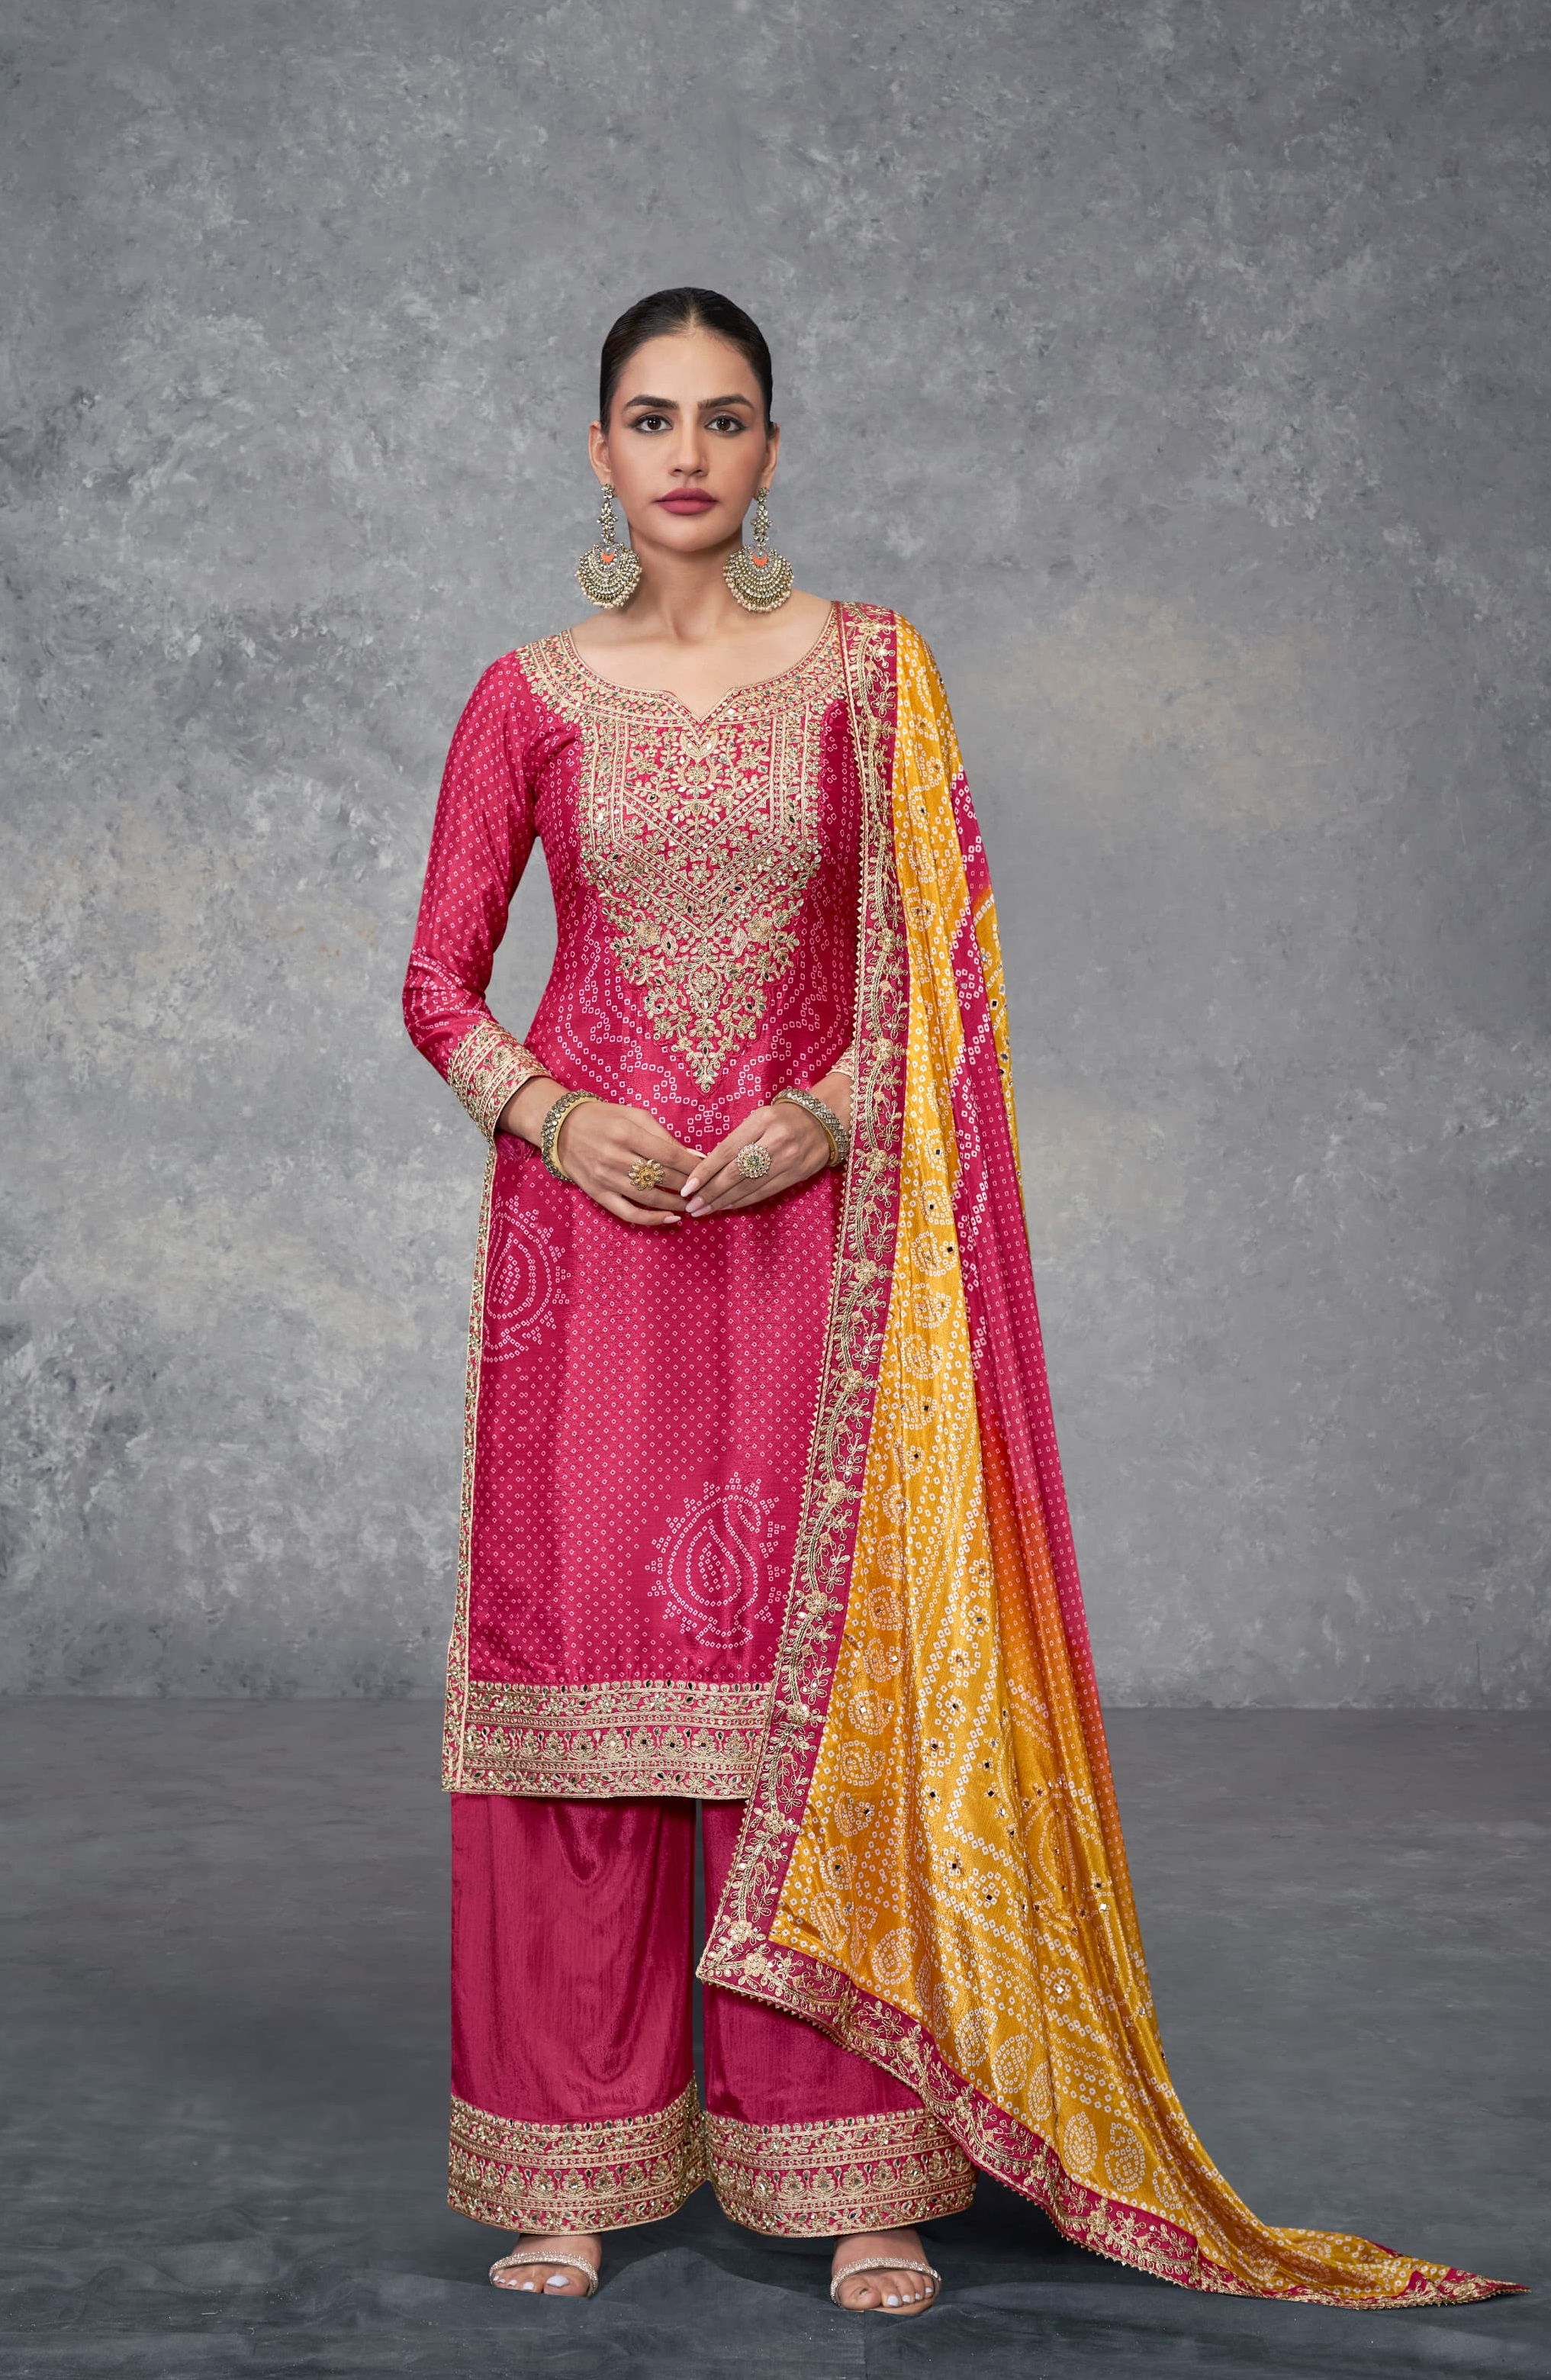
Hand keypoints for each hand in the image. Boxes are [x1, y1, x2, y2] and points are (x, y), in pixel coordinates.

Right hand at [498, 1078, 700, 1227]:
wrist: (563, 1129)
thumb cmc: (605, 1118)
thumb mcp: (635, 1115)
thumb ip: (664, 1135)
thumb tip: (693, 1156)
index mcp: (627, 1134)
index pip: (670, 1155)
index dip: (693, 1166)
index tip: (709, 1170)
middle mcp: (616, 1158)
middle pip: (663, 1177)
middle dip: (689, 1185)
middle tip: (706, 1188)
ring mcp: (606, 1179)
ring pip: (649, 1198)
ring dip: (676, 1204)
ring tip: (693, 1203)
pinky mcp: (599, 1194)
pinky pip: (628, 1213)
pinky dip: (651, 1219)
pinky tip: (670, 1218)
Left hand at [681, 1099, 831, 1216]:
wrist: (824, 1121)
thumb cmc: (783, 1118)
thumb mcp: (759, 1118)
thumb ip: (738, 1140)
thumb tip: (708, 1167)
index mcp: (761, 1121)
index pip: (727, 1151)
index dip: (705, 1171)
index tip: (688, 1187)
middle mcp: (775, 1141)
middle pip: (736, 1173)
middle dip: (711, 1192)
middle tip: (692, 1205)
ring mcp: (788, 1160)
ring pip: (749, 1186)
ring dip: (723, 1201)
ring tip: (704, 1210)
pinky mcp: (796, 1175)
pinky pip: (764, 1192)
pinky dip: (743, 1201)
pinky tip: (727, 1206)